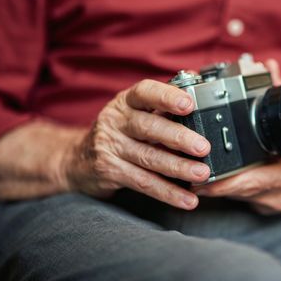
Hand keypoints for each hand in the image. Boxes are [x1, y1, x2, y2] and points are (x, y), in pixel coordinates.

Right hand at [63, 79, 210, 209]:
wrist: (76, 159)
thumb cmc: (119, 131)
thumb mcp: (134, 110)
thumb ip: (163, 101)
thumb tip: (197, 81)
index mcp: (126, 102)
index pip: (145, 92)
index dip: (167, 96)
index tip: (189, 103)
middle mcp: (116, 121)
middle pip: (149, 127)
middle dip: (179, 138)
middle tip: (203, 148)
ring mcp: (111, 147)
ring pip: (148, 158)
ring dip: (178, 167)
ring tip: (202, 174)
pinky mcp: (110, 172)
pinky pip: (144, 183)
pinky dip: (168, 192)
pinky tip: (188, 199)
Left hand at [194, 59, 280, 213]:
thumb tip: (266, 66)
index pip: (252, 181)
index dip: (224, 183)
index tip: (201, 177)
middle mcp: (279, 194)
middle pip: (237, 192)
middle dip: (210, 183)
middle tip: (184, 171)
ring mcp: (272, 205)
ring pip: (236, 198)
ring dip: (215, 187)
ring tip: (190, 173)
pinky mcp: (266, 209)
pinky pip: (242, 199)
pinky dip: (228, 188)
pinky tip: (212, 180)